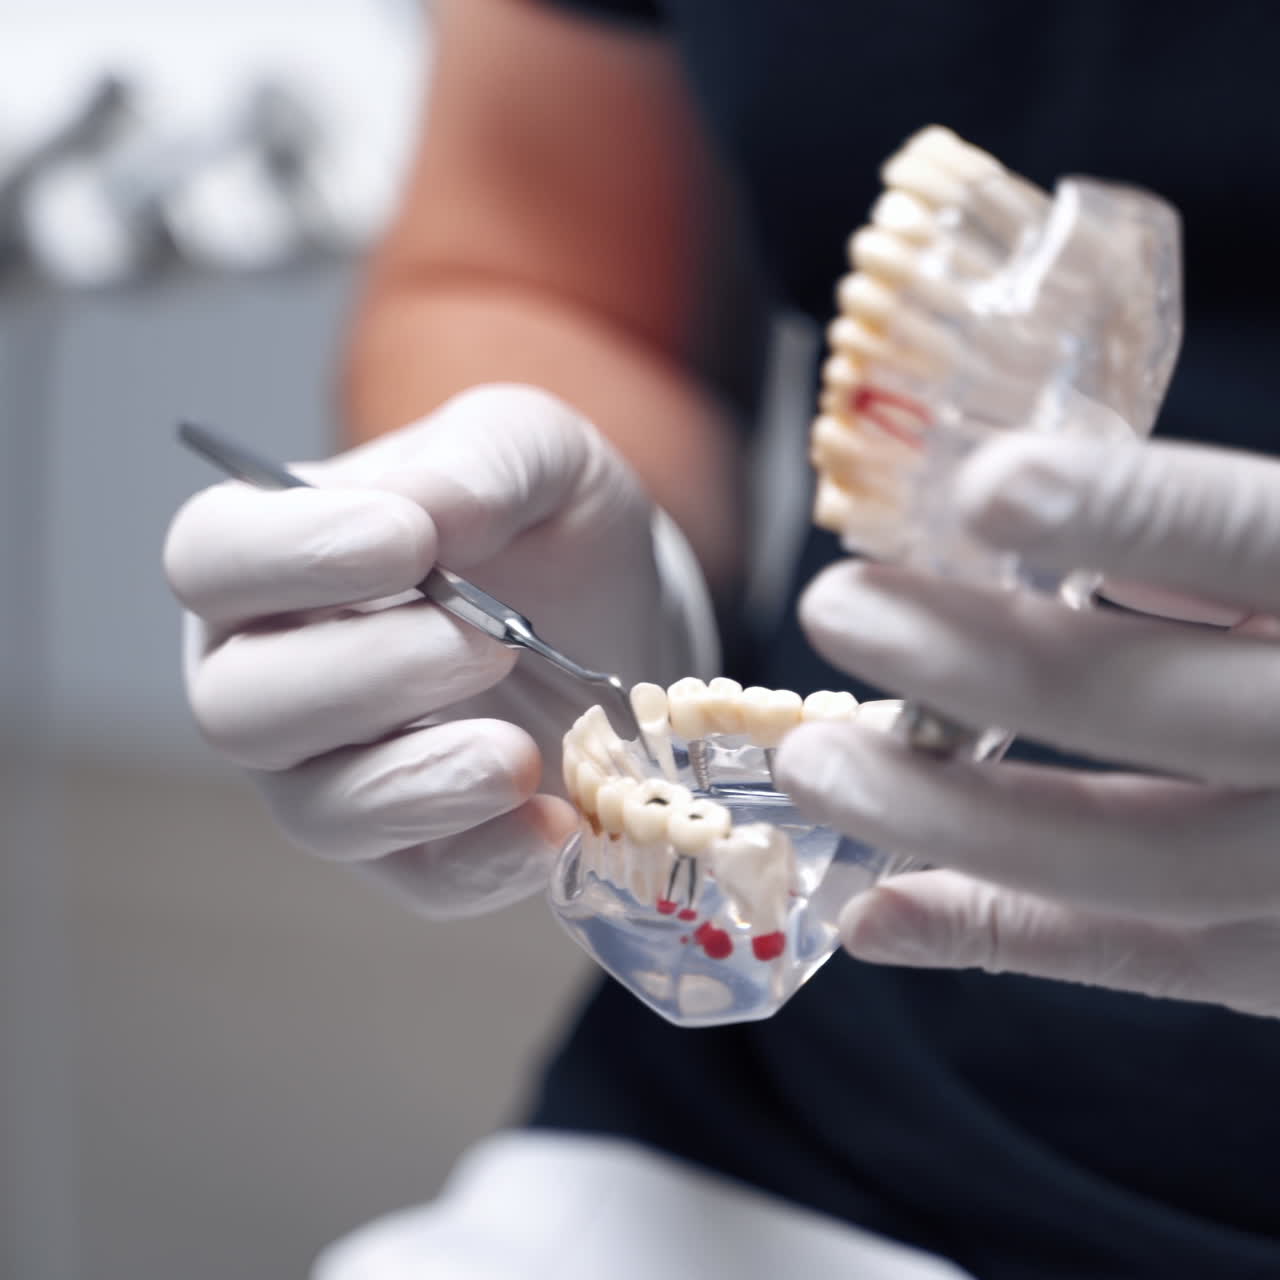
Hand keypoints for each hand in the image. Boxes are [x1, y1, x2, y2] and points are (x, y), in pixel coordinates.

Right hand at [164, 385, 712, 918]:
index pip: (212, 558)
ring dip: (419, 782)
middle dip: (368, 676)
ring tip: (521, 752)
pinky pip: (423, 879)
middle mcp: (275, 675)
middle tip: (491, 643)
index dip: (293, 555)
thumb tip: (429, 512)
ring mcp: (336, 774)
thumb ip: (481, 463)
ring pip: (319, 811)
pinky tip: (553, 820)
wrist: (624, 618)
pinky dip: (487, 857)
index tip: (411, 542)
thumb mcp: (536, 452)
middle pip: (241, 706)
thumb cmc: (547, 524)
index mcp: (274, 557)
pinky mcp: (416, 850)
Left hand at [774, 432, 1279, 1017]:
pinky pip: (1129, 957)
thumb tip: (1045, 524)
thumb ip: (1222, 544)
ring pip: (1127, 856)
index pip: (1253, 538)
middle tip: (834, 609)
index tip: (981, 487)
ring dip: (945, 814)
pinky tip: (873, 916)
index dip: (1124, 512)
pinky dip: (991, 934)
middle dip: (978, 661)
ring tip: (818, 765)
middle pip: (1160, 707)